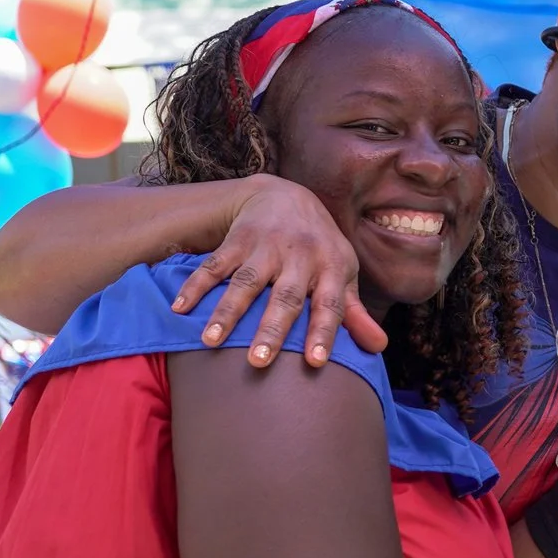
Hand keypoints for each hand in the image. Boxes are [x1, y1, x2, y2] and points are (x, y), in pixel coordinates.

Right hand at [171, 176, 386, 365]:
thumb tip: (378, 348)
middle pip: (285, 296)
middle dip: (271, 329)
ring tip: (209, 341)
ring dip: (226, 311)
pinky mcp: (237, 239)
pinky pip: (213, 264)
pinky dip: (195, 286)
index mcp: (330, 267)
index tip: (314, 362)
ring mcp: (266, 246)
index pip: (330, 304)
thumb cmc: (319, 247)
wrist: (286, 195)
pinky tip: (179, 310)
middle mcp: (299, 255)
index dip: (324, 332)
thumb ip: (353, 312)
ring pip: (245, 282)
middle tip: (258, 362)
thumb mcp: (341, 273)